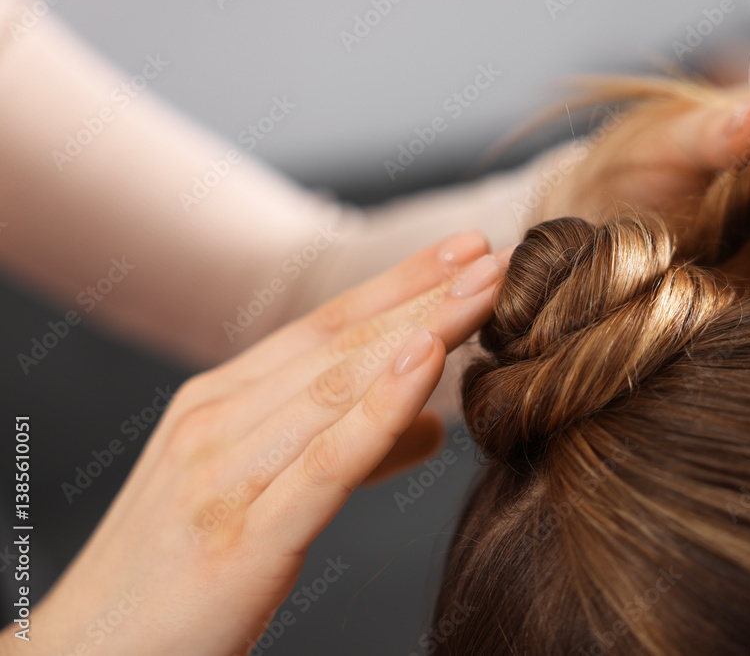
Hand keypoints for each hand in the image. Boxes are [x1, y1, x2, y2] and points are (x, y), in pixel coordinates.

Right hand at [4, 231, 508, 655]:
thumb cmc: (179, 577)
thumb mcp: (258, 494)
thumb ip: (348, 451)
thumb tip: (437, 423)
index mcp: (218, 404)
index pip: (324, 327)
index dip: (399, 284)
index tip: (464, 250)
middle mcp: (217, 422)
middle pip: (339, 343)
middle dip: (422, 292)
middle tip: (492, 252)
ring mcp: (222, 475)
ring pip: (338, 386)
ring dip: (420, 329)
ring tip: (485, 288)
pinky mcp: (240, 540)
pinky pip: (324, 462)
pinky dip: (380, 406)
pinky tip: (426, 361)